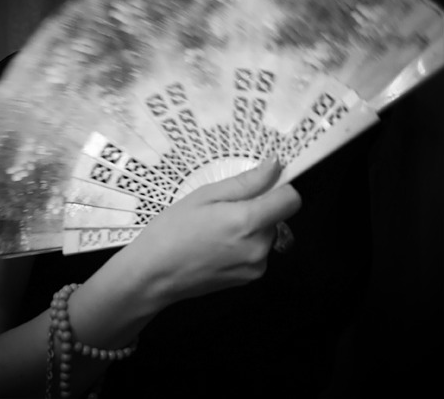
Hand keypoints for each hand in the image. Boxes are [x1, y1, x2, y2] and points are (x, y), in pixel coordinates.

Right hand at [118, 157, 300, 306]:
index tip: (261, 183)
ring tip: (216, 227)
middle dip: (258, 207)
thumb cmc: (172, 230)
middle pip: (278, 216)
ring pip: (267, 233)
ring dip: (251, 226)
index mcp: (248, 222)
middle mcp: (259, 247)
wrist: (154, 275)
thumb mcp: (205, 195)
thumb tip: (275, 166)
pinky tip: (217, 244)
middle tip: (223, 207)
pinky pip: (257, 251)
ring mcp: (255, 267)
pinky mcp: (249, 279)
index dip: (279, 187)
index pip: (291, 199)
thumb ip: (246, 182)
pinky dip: (244, 243)